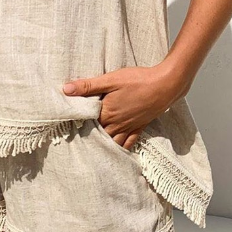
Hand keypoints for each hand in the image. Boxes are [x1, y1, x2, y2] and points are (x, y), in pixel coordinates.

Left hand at [63, 63, 182, 149]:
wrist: (165, 85)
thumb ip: (88, 86)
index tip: (66, 126)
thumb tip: (66, 89)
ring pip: (112, 142)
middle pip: (98, 135)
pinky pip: (128, 143)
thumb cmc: (138, 80)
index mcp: (107, 113)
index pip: (86, 124)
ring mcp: (129, 128)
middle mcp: (117, 124)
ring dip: (103, 145)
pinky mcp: (140, 127)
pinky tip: (115, 151)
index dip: (76, 125)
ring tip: (92, 148)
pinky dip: (121, 148)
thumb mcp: (111, 80)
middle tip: (76, 139)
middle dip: (88, 137)